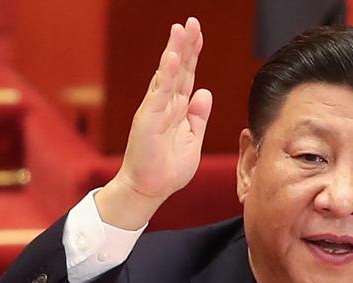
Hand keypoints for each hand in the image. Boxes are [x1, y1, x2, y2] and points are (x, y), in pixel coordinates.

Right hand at [96, 17, 212, 228]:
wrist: (149, 190)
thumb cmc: (167, 169)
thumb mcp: (192, 141)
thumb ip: (198, 117)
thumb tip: (205, 92)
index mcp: (177, 110)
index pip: (186, 76)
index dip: (193, 54)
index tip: (198, 33)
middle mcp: (165, 105)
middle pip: (178, 69)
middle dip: (185, 45)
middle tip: (191, 22)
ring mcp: (155, 110)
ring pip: (167, 76)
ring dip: (174, 52)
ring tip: (180, 29)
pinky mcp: (148, 119)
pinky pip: (159, 94)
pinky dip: (165, 75)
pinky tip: (172, 58)